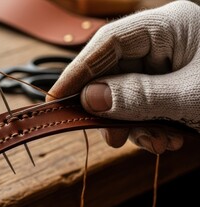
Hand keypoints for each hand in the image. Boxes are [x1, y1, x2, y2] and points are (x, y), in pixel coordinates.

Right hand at [47, 1, 199, 153]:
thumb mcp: (192, 96)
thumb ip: (138, 96)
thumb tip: (91, 98)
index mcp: (170, 26)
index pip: (108, 42)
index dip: (78, 70)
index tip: (57, 98)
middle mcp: (165, 41)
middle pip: (115, 71)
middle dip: (112, 108)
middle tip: (112, 136)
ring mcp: (169, 64)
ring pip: (127, 93)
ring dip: (134, 124)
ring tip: (158, 143)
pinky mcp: (174, 84)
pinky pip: (145, 104)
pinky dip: (149, 126)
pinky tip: (167, 139)